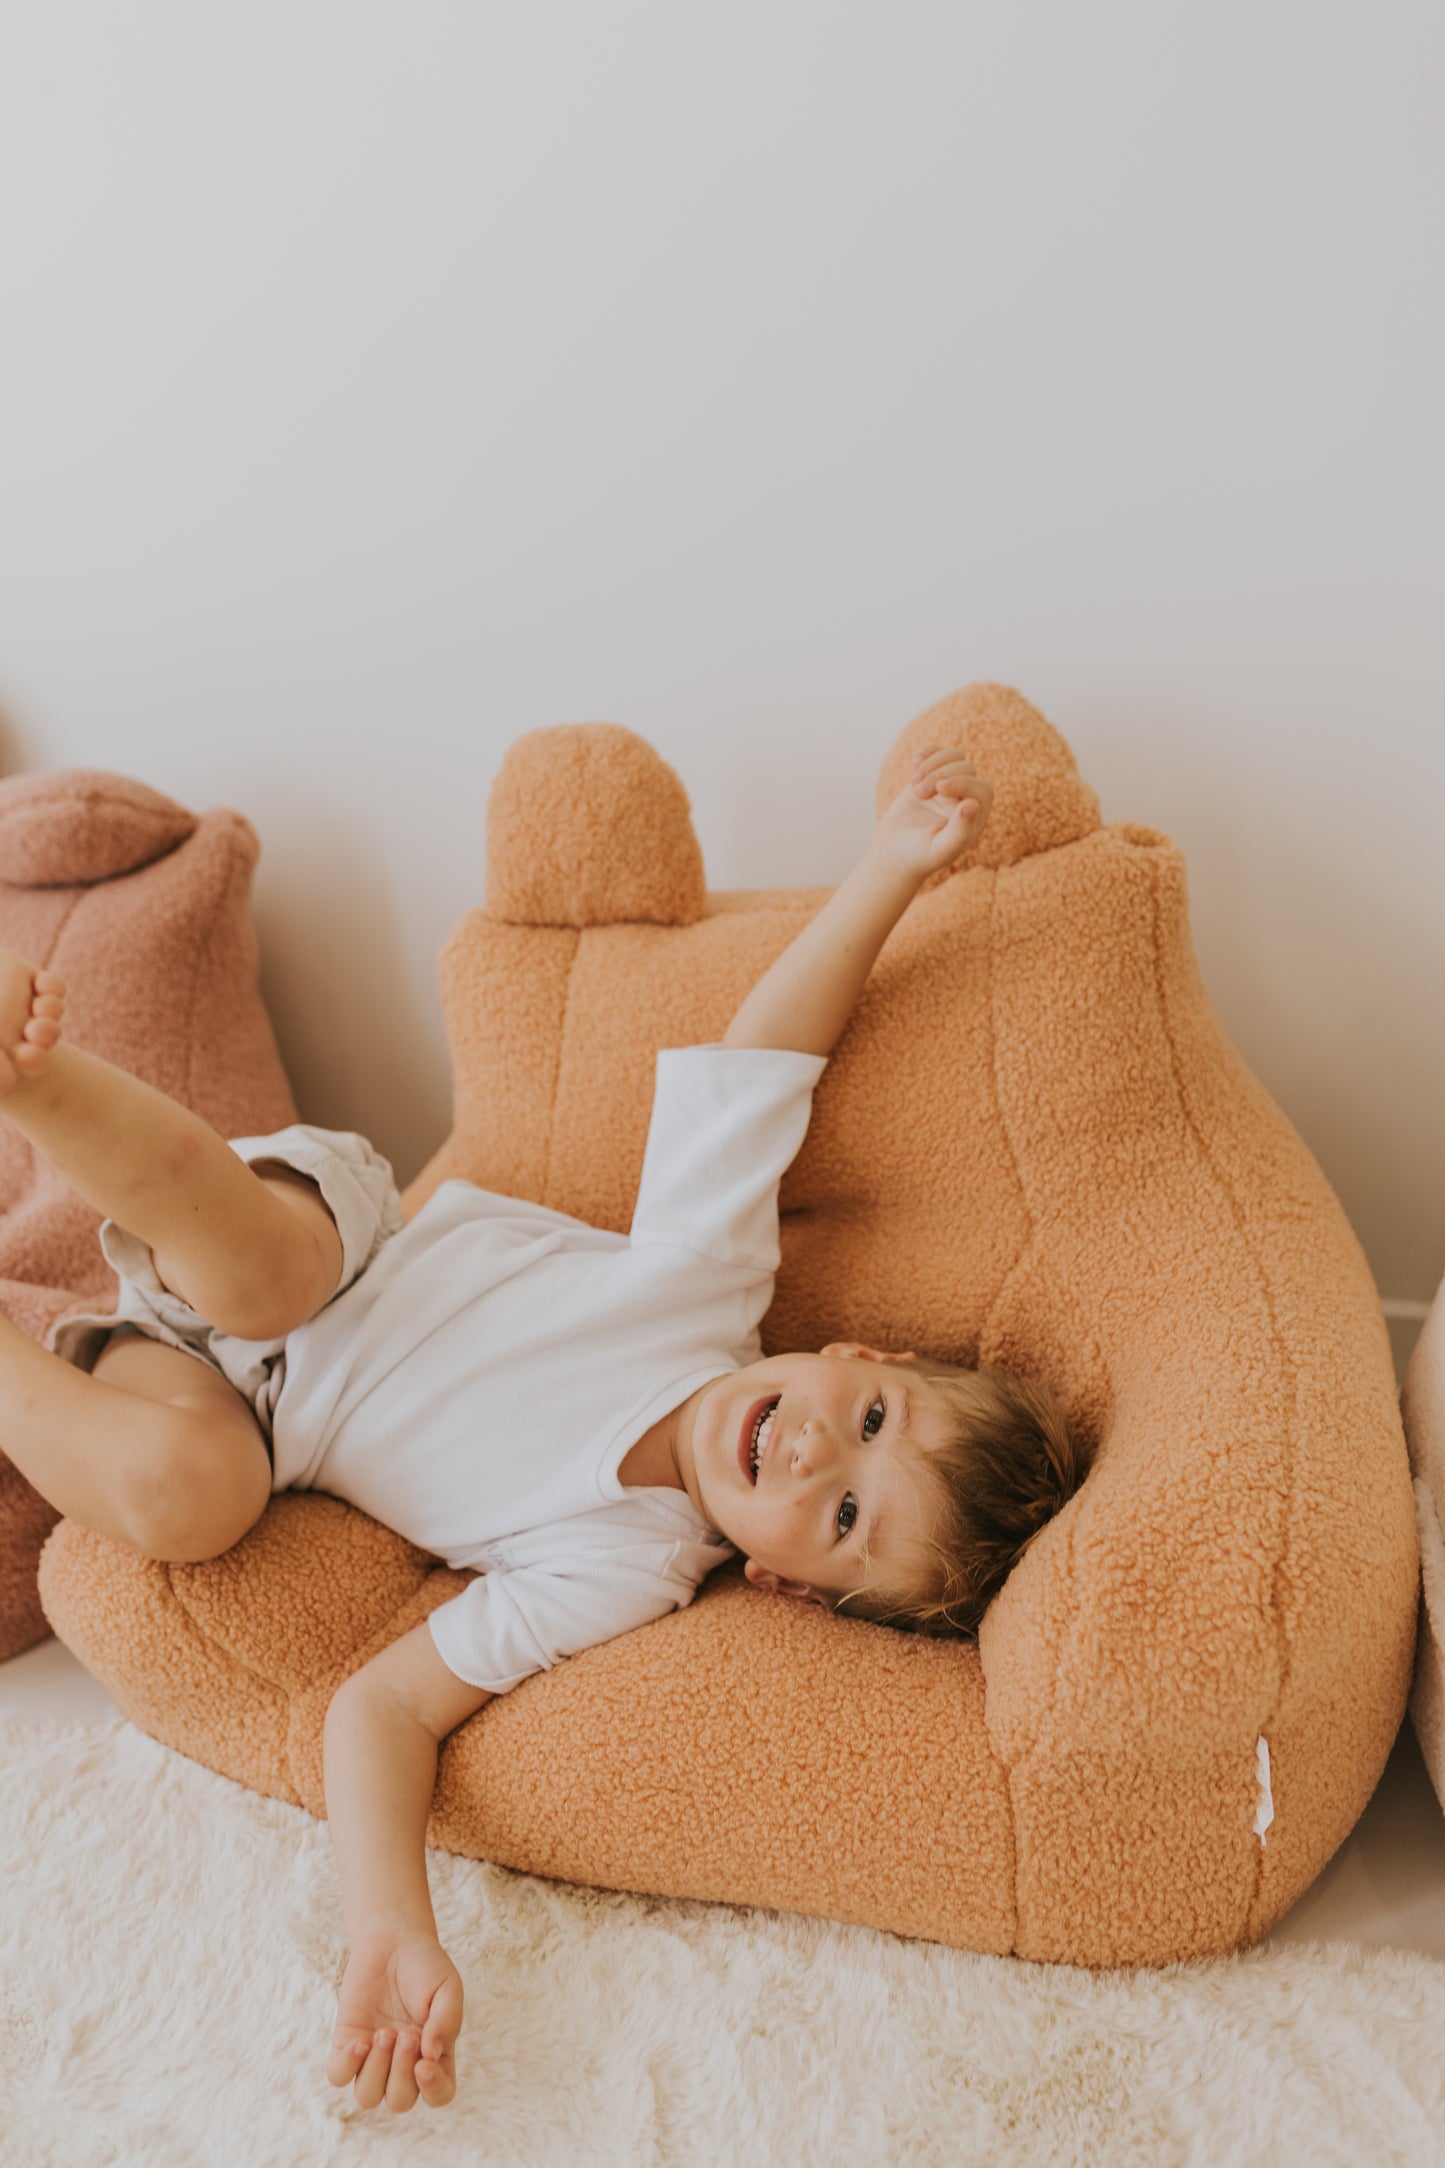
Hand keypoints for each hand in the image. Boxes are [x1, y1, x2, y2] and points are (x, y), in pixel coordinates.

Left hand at [327, 1921, 463, 2112]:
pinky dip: (347, 2065)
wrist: (393, 1941)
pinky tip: (359, 2040)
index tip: (424, 2064)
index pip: (439, 2093)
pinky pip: (338, 2075)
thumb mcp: (447, 1987)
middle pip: (400, 2100)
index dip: (433, 2089)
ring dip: (376, 2070)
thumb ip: (446, 2021)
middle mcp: (404, 2065)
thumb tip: (430, 2056)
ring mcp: (373, 2058)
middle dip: (400, 2071)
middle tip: (404, 2033)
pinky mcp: (347, 2044)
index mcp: (435, 2056)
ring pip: (367, 2096)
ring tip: (383, 2033)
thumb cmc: (425, 1966)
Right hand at [872, 746, 992, 881]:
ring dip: (933, 763)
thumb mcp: (939, 850)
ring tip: (914, 784)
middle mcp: (965, 799)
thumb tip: (973, 805)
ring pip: (954, 756)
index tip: (940, 789)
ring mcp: (947, 786)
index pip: (982, 788)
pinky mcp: (929, 777)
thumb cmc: (919, 856)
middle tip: (919, 793)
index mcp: (975, 817)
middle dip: (941, 774)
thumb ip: (960, 832)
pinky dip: (926, 752)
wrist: (893, 853)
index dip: (963, 782)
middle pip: (966, 769)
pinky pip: (936, 753)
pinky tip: (914, 764)